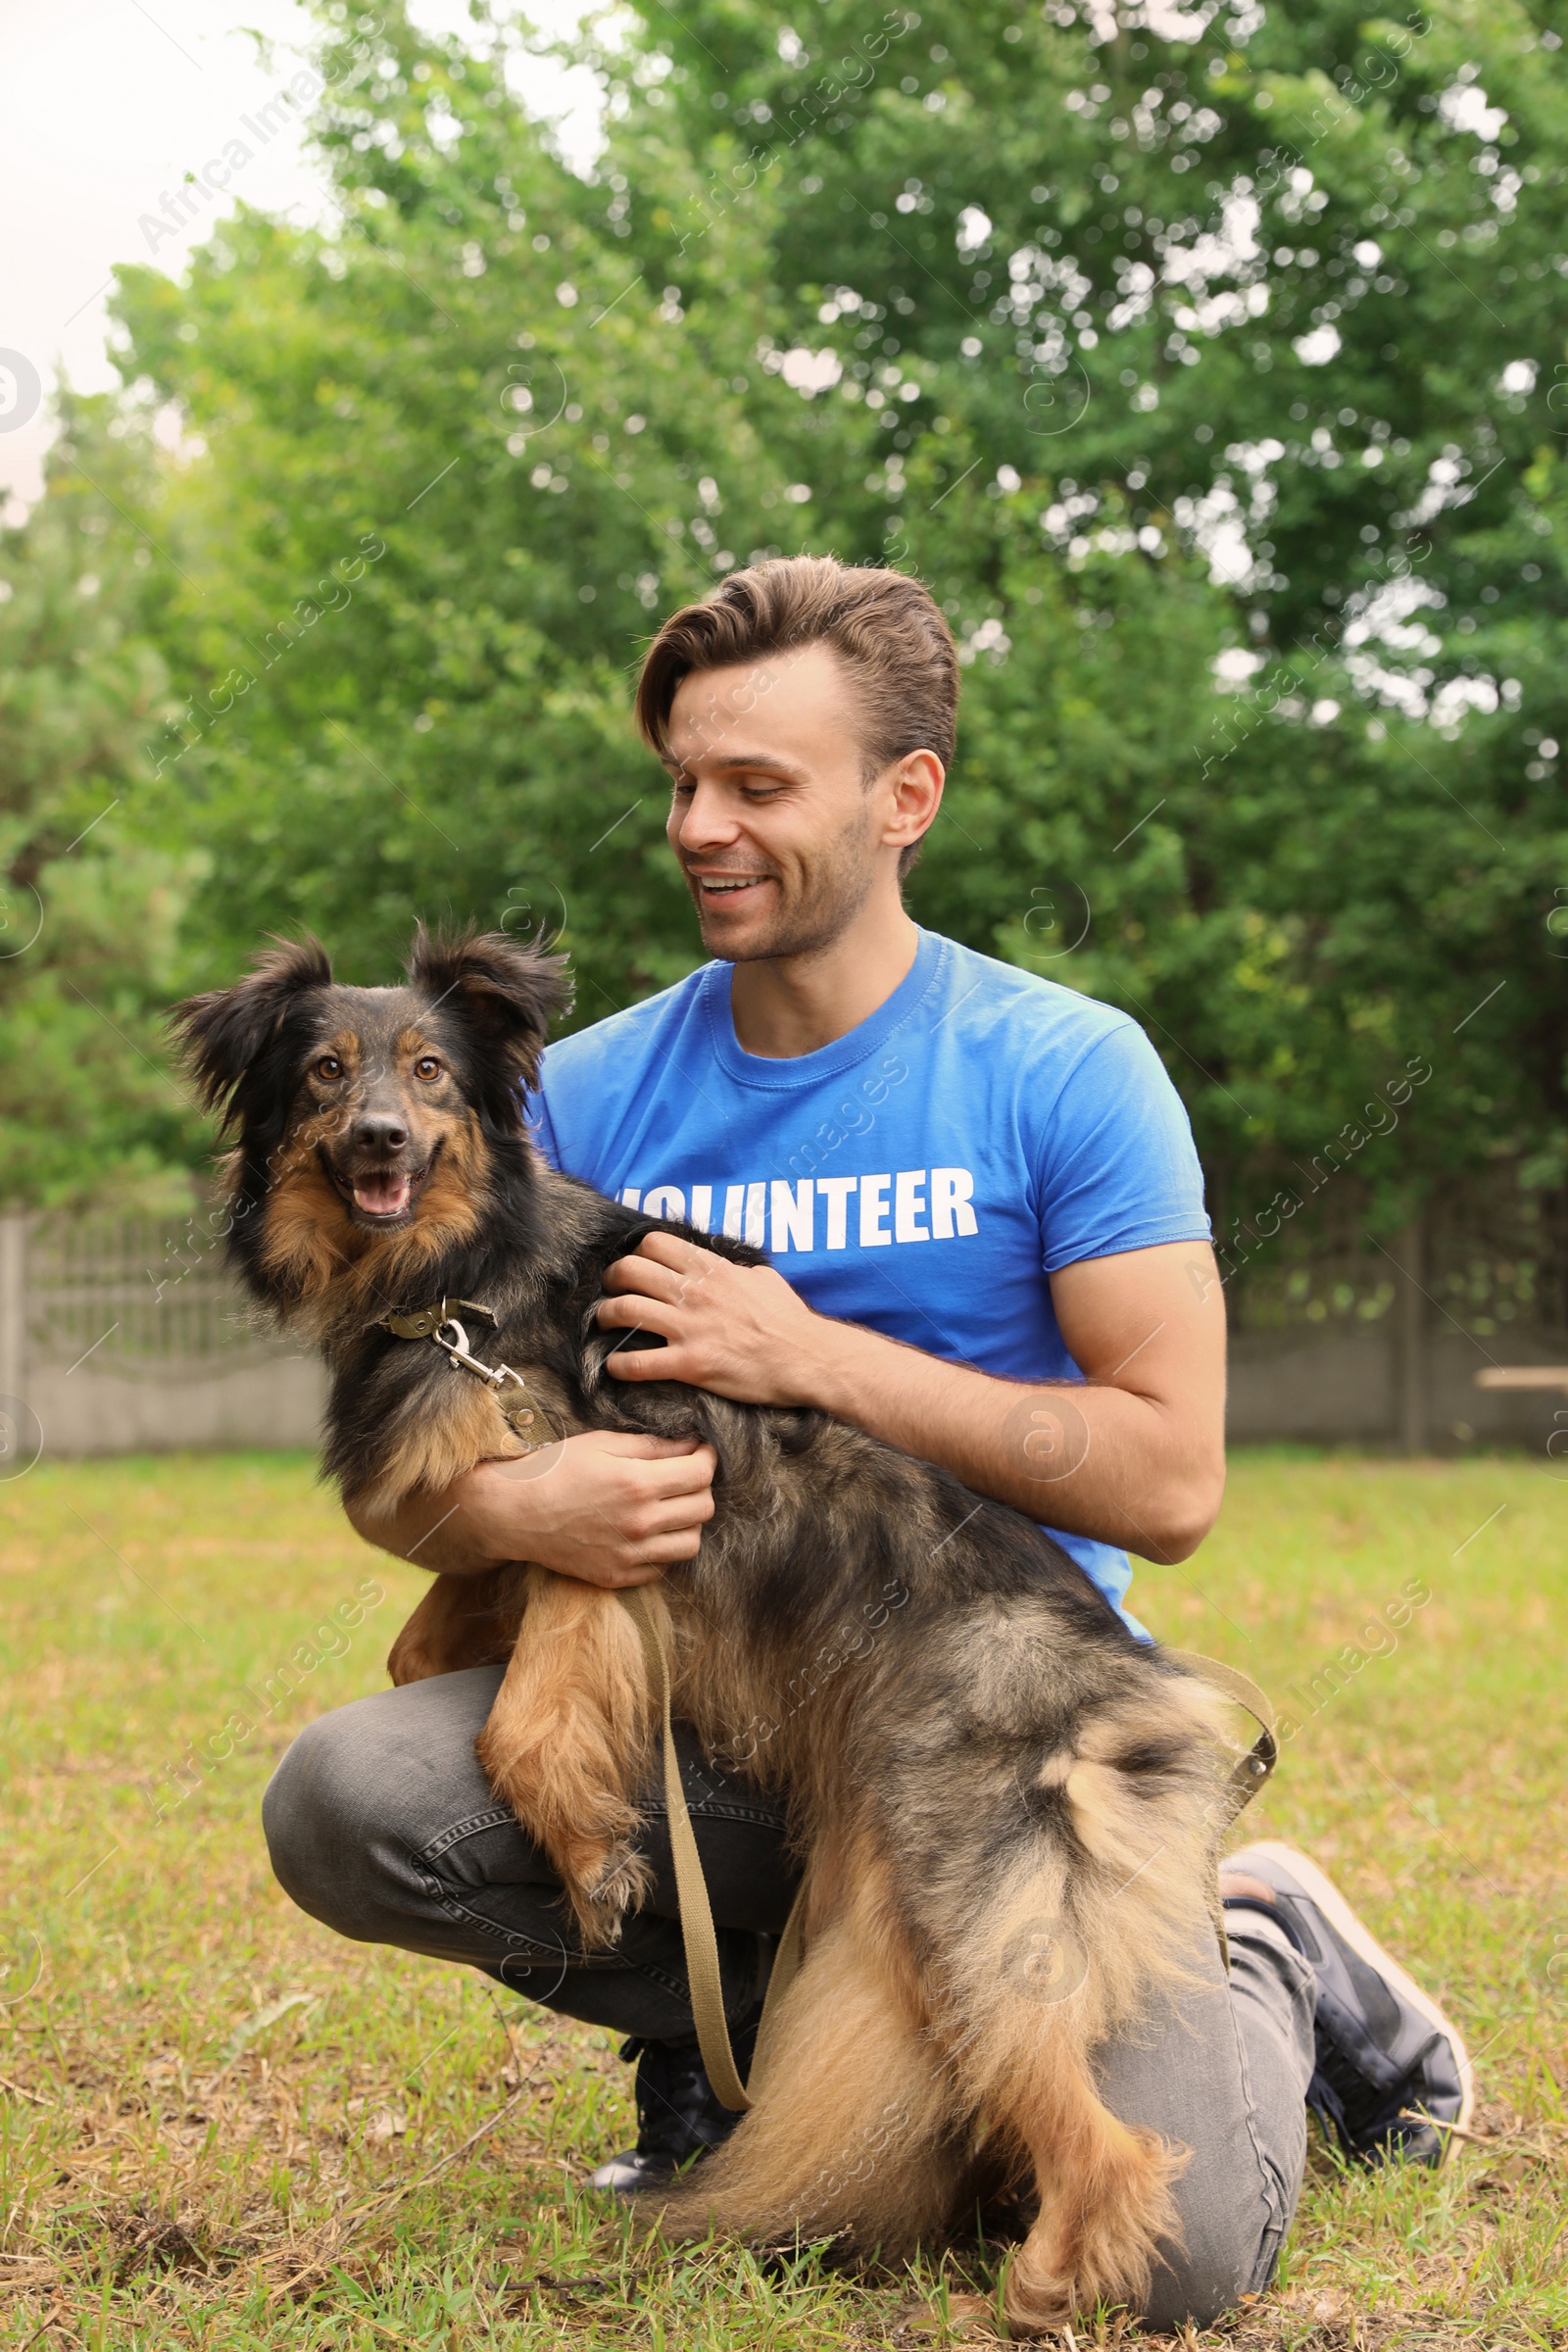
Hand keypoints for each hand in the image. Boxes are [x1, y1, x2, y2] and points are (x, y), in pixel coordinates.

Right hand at [453, 1430, 716, 1588]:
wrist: (512, 1513)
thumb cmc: (554, 1469)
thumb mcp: (601, 1444)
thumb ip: (651, 1445)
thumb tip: (690, 1444)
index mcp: (637, 1484)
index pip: (701, 1474)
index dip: (707, 1458)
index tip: (701, 1451)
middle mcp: (639, 1524)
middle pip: (704, 1509)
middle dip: (702, 1487)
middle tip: (686, 1476)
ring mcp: (629, 1555)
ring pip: (691, 1544)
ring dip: (688, 1522)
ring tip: (671, 1507)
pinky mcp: (616, 1576)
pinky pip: (662, 1567)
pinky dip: (663, 1550)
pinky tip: (648, 1532)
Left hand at [597, 1230, 828, 1404]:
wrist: (805, 1358)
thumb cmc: (788, 1319)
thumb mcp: (763, 1279)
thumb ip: (735, 1270)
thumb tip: (725, 1268)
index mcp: (711, 1269)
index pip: (654, 1243)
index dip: (637, 1252)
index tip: (635, 1265)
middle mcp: (694, 1293)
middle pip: (629, 1270)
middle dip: (612, 1279)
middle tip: (612, 1291)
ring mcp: (689, 1328)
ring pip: (624, 1310)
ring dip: (606, 1317)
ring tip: (604, 1324)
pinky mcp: (689, 1364)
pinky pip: (638, 1362)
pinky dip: (619, 1365)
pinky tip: (616, 1366)